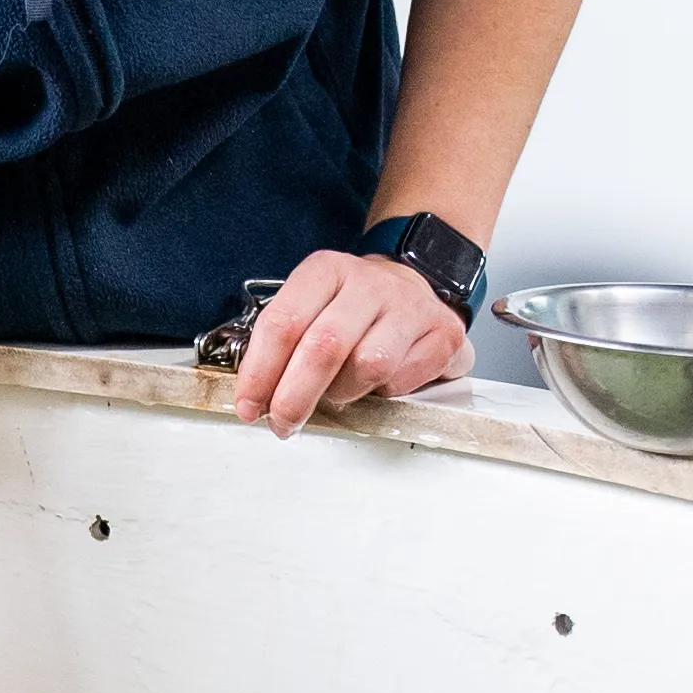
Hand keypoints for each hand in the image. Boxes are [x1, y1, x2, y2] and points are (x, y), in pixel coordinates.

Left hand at [228, 249, 474, 435]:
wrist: (416, 286)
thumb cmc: (354, 307)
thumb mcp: (313, 306)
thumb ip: (284, 342)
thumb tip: (254, 394)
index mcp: (327, 271)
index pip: (284, 322)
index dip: (260, 371)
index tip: (250, 404)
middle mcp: (369, 283)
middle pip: (324, 346)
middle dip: (295, 396)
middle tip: (282, 422)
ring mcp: (410, 307)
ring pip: (367, 366)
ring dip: (343, 393)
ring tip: (338, 393)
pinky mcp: (443, 334)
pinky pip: (401, 380)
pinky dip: (382, 394)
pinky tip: (375, 384)